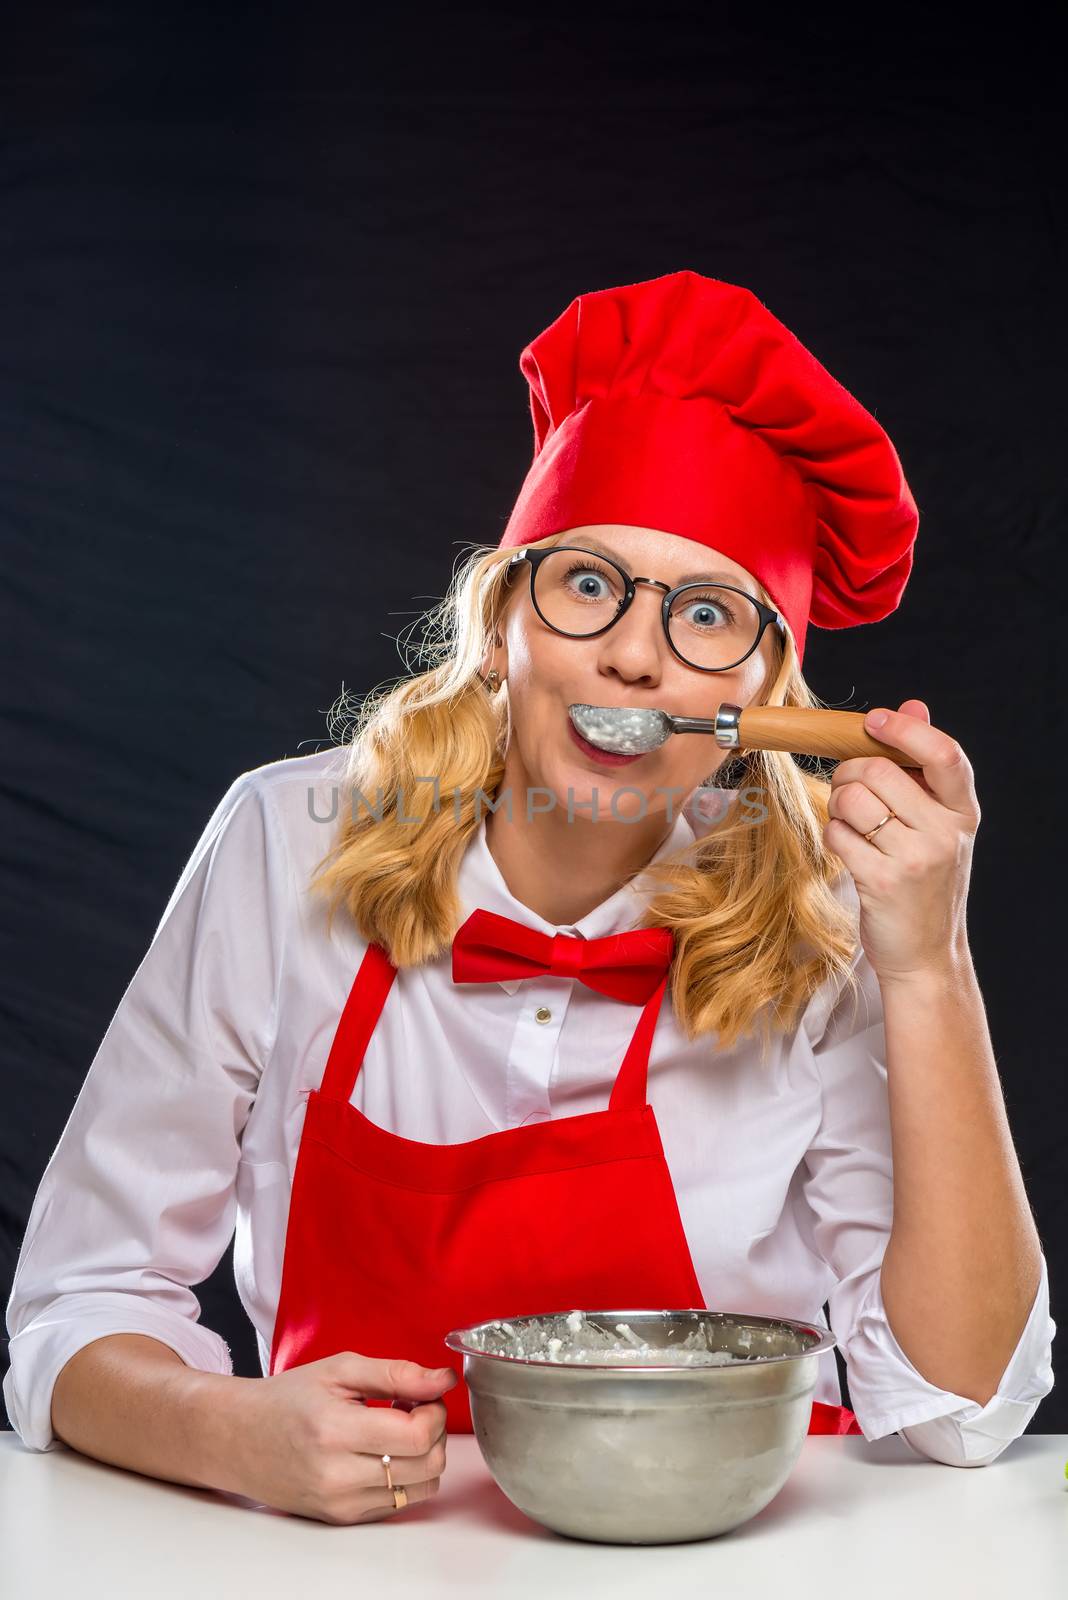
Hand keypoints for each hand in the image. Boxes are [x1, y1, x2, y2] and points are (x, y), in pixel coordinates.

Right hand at [223, 1352, 457, 1524]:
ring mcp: (340, 1503)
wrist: (238, 1439)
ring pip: (420, 1489)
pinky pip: (399, 1503)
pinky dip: (405, 1476)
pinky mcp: (342, 1519)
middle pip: (426, 1465)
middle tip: (416, 1408)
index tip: (425, 1394)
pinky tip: (384, 1452)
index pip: (417, 1435)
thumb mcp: (339, 1370)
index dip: (435, 1410)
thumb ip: (396, 1373)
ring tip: (399, 1430)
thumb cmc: (286, 1399)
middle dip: (435, 1431)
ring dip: (424, 1456)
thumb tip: (443, 1378)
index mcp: (335, 1431)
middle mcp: (338, 1476)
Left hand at [822, 700, 980, 983]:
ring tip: (854, 828)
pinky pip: (837, 834)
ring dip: (838, 808)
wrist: (926, 955)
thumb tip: (912, 705)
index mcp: (963, 812)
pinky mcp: (883, 880)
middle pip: (878, 769)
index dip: (906, 728)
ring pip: (851, 798)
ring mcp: (916, 858)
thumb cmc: (924, 884)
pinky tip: (850, 854)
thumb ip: (922, 769)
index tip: (874, 720)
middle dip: (850, 773)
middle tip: (851, 794)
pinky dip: (833, 838)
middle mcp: (945, 832)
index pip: (944, 753)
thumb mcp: (936, 826)